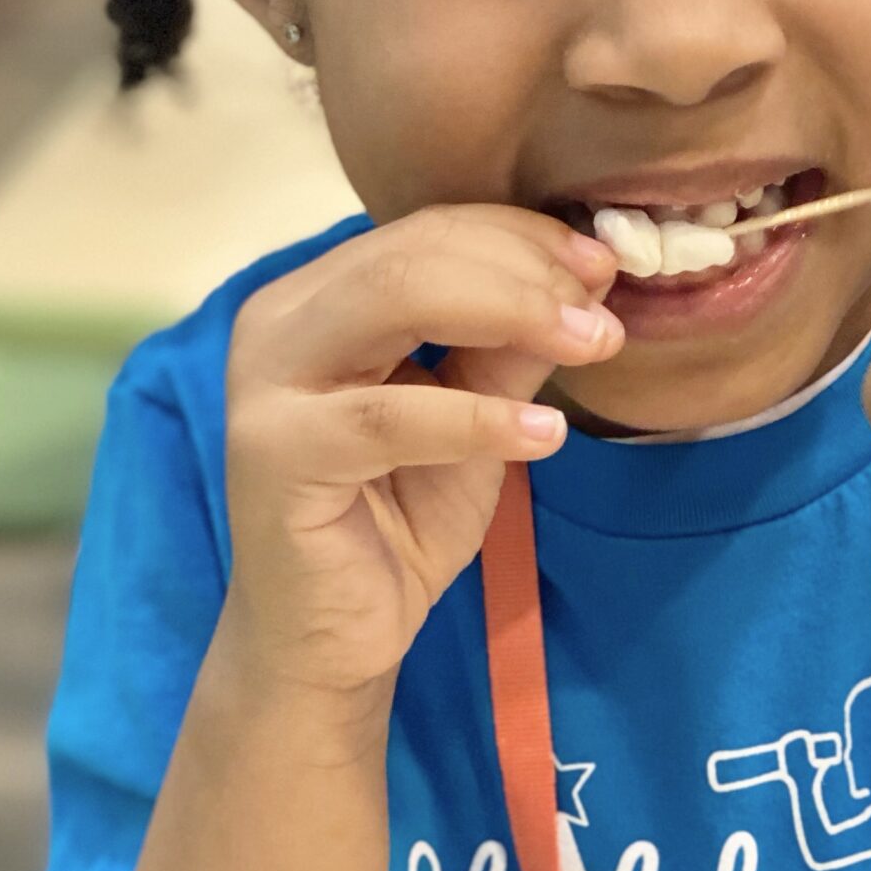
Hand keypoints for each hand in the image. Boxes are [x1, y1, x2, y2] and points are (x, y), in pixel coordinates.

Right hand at [220, 206, 619, 711]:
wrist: (336, 637)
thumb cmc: (399, 517)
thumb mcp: (477, 415)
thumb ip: (513, 345)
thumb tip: (590, 279)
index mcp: (320, 297)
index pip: (426, 232)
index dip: (521, 236)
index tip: (605, 262)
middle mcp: (279, 322)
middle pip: (411, 254)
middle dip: (524, 272)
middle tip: (604, 312)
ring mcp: (266, 384)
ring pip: (392, 301)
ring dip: (511, 313)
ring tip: (592, 345)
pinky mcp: (274, 454)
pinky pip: (390, 416)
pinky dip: (478, 417)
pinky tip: (543, 433)